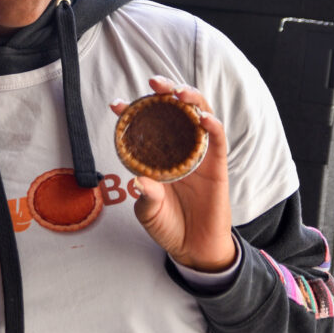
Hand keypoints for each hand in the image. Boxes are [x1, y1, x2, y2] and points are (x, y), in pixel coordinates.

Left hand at [111, 76, 235, 271]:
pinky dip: (213, 126)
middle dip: (166, 92)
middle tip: (153, 83)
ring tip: (178, 92)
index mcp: (159, 155)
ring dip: (191, 100)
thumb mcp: (149, 211)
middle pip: (176, 111)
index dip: (132, 112)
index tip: (115, 104)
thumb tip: (138, 181)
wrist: (194, 249)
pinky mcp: (218, 166)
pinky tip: (204, 118)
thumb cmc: (169, 226)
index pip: (146, 126)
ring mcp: (199, 155)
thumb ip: (146, 196)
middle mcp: (179, 149)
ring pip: (199, 116)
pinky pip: (218, 141)